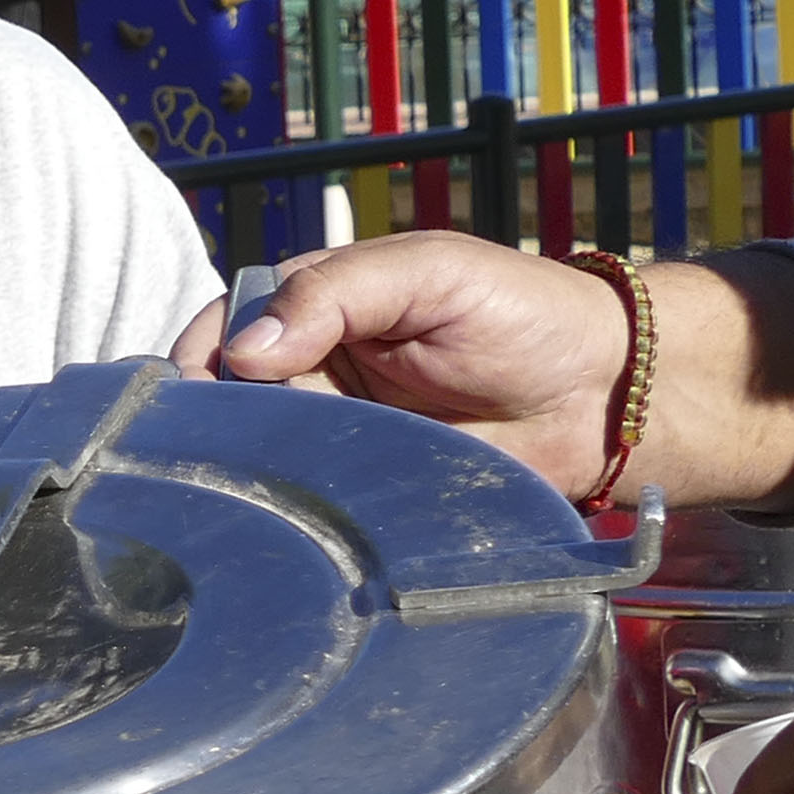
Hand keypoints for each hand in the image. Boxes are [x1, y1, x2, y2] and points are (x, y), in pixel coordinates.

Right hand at [186, 234, 634, 488]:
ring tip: (248, 486)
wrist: (601, 395)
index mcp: (314, 305)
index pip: (225, 324)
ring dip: (247, 471)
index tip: (192, 392)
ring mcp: (334, 435)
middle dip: (211, 423)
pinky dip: (292, 510)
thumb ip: (334, 293)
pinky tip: (282, 520)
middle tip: (217, 447)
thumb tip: (244, 349)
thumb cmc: (521, 311)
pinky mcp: (363, 489)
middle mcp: (311, 371)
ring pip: (258, 456)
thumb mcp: (427, 273)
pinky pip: (310, 502)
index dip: (199, 355)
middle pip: (226, 399)